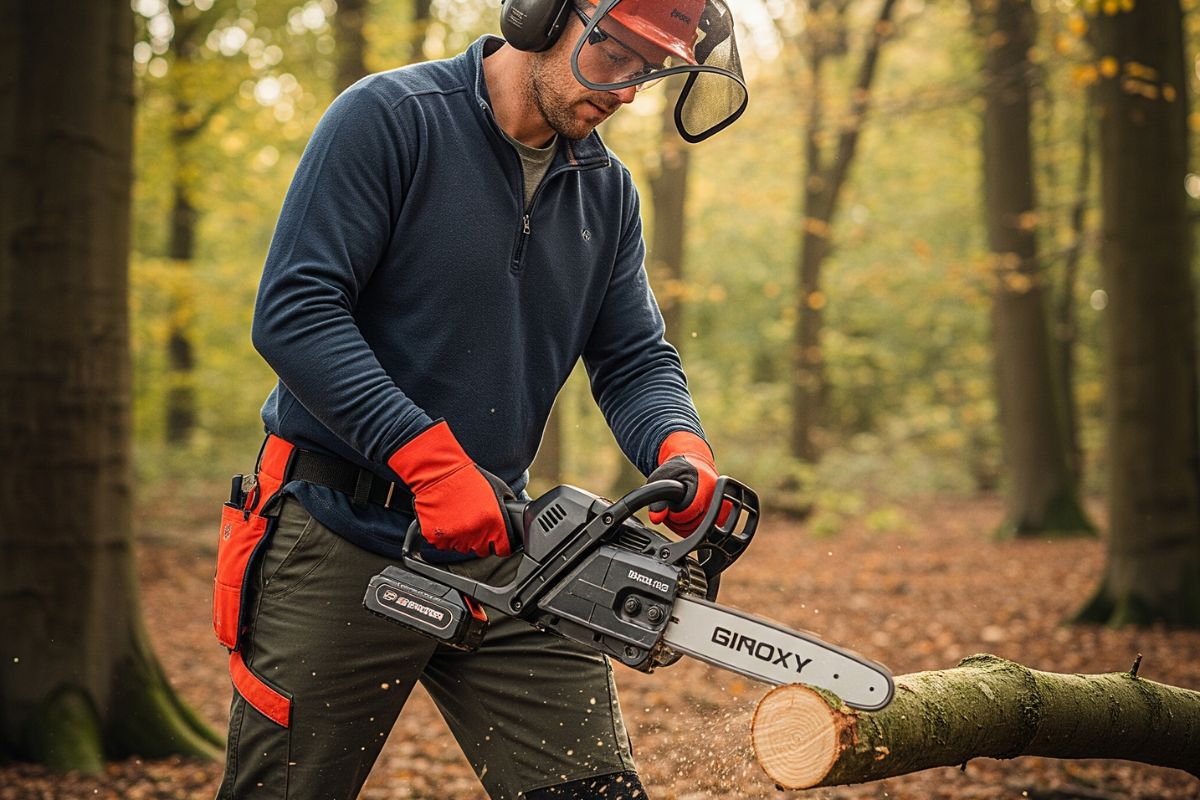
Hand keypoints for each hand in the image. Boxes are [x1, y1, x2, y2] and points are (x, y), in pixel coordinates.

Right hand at [387, 421, 516, 556]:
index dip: (500, 544)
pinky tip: (447, 518)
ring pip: (463, 548)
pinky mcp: (436, 538)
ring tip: (459, 516)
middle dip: (480, 539)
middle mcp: (475, 533)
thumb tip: (512, 520)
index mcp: (494, 523)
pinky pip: (445, 544)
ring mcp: (455, 537)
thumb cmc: (469, 478)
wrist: (440, 472)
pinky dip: (446, 535)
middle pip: (482, 550)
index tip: (497, 540)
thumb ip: (506, 509)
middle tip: (474, 521)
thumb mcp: (498, 489)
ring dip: (463, 537)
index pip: (503, 549)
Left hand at [646, 431, 729, 534]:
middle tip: (675, 505)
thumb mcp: (661, 477)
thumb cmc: (678, 470)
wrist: (695, 464)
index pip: (689, 511)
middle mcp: (719, 496)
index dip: (675, 513)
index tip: (671, 504)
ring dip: (685, 526)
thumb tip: (656, 519)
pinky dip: (694, 528)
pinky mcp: (724, 517)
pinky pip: (706, 534)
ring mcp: (724, 508)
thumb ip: (656, 496)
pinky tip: (689, 515)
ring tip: (681, 509)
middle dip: (679, 520)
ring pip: (700, 533)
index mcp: (706, 484)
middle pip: (695, 525)